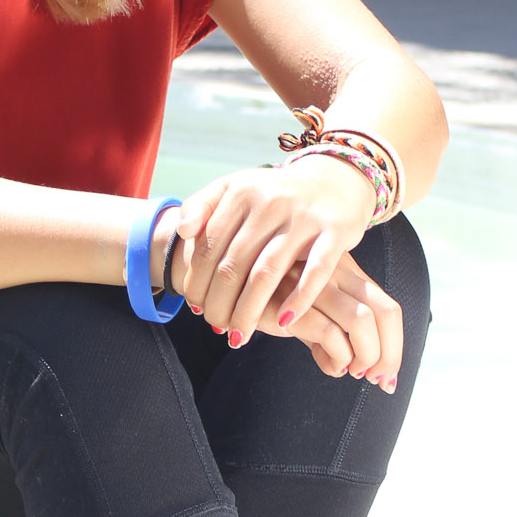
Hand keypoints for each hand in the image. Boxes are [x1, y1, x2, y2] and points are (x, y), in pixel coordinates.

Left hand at [171, 158, 377, 343]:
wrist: (335, 180)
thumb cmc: (276, 195)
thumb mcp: (236, 188)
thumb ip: (202, 205)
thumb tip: (181, 231)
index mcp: (241, 191)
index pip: (208, 246)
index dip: (197, 282)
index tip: (196, 307)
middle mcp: (271, 202)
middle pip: (233, 265)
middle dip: (219, 304)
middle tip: (215, 326)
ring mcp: (304, 217)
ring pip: (267, 274)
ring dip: (249, 312)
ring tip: (238, 336)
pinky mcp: (336, 231)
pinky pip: (315, 272)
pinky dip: (298, 300)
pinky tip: (282, 322)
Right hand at [255, 256, 403, 388]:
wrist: (221, 281)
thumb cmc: (267, 298)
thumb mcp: (306, 314)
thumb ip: (329, 335)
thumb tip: (344, 369)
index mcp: (344, 272)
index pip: (387, 306)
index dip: (395, 344)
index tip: (385, 374)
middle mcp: (335, 274)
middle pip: (385, 311)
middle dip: (390, 353)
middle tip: (377, 380)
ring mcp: (314, 285)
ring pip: (363, 321)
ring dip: (367, 356)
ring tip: (352, 372)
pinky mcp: (292, 303)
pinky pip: (331, 333)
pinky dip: (338, 358)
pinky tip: (327, 366)